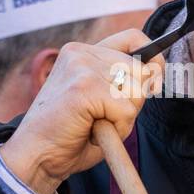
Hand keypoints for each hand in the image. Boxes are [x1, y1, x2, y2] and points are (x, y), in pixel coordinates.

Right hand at [0, 30, 163, 193]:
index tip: (154, 82)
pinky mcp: (84, 87)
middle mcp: (81, 53)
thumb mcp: (102, 100)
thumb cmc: (73, 133)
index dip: (153, 60)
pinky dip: (118, 128)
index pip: (134, 38)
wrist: (38, 155)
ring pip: (138, 91)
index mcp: (84, 53)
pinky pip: (127, 111)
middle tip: (106, 116)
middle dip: (136, 100)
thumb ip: (124, 84)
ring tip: (96, 123)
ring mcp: (81, 67)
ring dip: (125, 117)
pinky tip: (92, 131)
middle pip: (143, 71)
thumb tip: (155, 74)